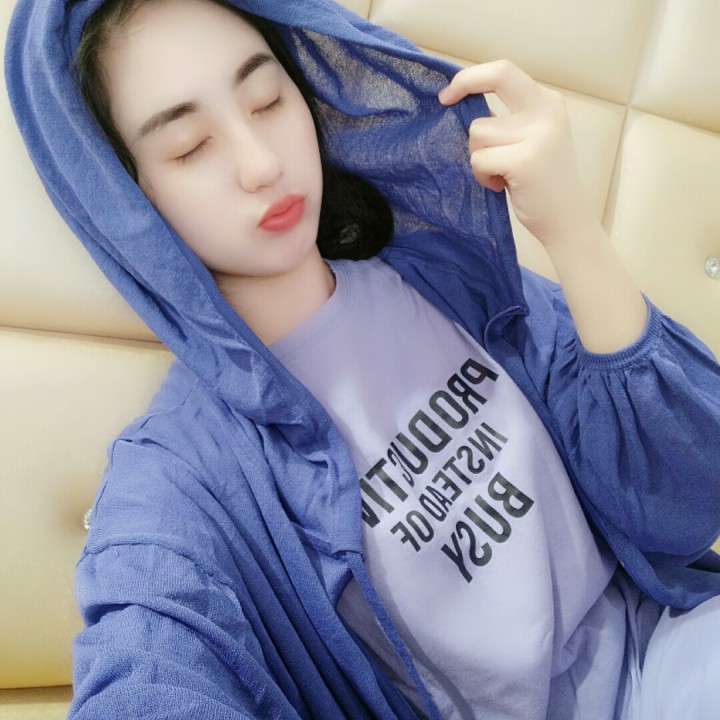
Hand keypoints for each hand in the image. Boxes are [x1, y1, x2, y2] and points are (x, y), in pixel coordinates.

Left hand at [438, 60, 594, 248]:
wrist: (567, 221)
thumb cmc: (542, 185)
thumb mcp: (534, 140)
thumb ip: (510, 121)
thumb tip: (463, 104)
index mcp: (549, 103)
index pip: (505, 71)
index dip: (472, 76)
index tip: (449, 93)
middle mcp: (547, 112)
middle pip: (495, 77)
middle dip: (464, 83)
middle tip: (444, 100)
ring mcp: (538, 135)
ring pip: (478, 131)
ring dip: (478, 156)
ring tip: (498, 174)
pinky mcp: (524, 160)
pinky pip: (479, 159)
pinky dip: (482, 175)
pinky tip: (500, 186)